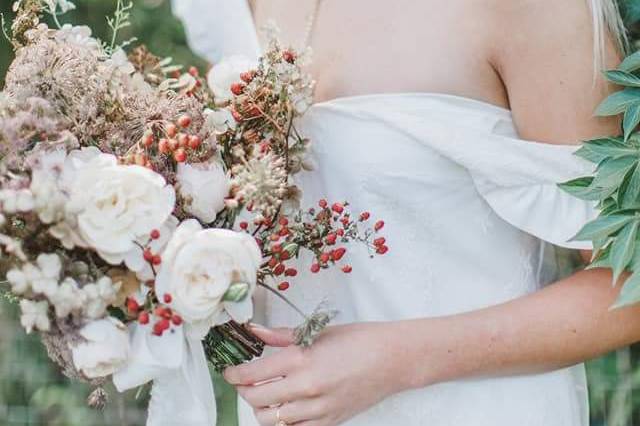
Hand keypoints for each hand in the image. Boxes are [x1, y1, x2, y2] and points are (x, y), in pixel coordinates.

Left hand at [224, 322, 410, 425]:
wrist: (392, 359)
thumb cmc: (359, 340)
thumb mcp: (317, 332)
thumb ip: (282, 335)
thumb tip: (255, 331)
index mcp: (301, 359)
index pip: (252, 374)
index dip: (235, 374)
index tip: (230, 372)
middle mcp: (306, 387)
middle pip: (257, 399)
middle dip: (244, 391)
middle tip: (245, 383)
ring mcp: (318, 408)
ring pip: (272, 420)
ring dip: (262, 409)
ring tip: (265, 397)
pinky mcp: (330, 422)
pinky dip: (284, 423)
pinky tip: (285, 410)